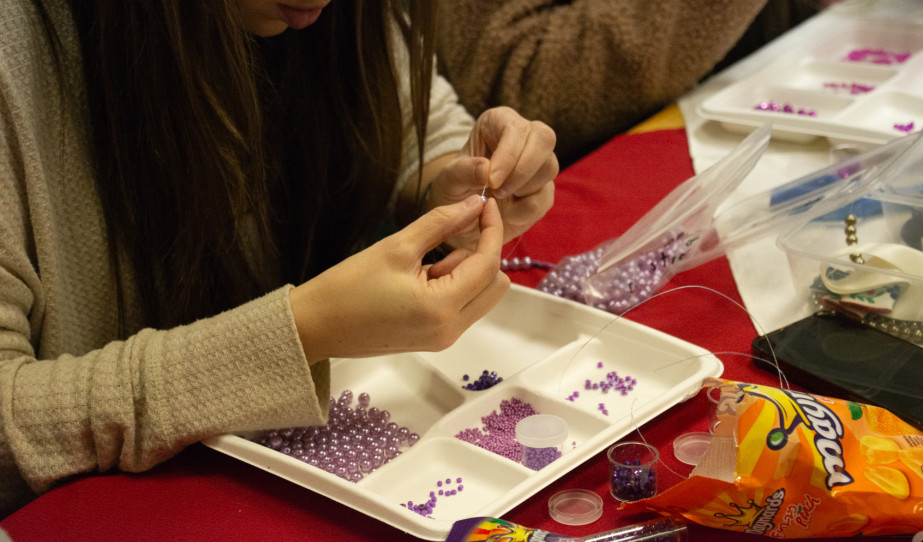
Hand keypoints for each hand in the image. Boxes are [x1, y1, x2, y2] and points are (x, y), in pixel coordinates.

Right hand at [289, 195, 509, 361]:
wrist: (316, 326)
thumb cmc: (348, 286)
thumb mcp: (397, 247)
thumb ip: (441, 224)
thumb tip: (473, 204)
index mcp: (442, 307)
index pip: (488, 264)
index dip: (491, 230)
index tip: (486, 204)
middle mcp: (450, 330)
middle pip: (495, 286)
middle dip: (482, 255)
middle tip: (448, 237)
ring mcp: (444, 338)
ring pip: (481, 297)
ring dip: (466, 272)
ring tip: (422, 263)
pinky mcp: (434, 340)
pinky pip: (462, 307)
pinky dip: (454, 286)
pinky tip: (420, 277)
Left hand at [426, 106, 556, 249]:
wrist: (462, 217)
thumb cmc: (454, 188)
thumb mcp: (448, 180)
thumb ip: (463, 172)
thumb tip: (486, 168)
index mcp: (498, 122)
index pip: (516, 128)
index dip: (509, 154)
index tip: (492, 181)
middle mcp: (524, 137)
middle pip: (544, 139)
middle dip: (522, 170)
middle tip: (499, 192)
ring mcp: (539, 163)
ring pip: (549, 168)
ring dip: (523, 189)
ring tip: (498, 199)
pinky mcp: (543, 188)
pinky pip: (545, 197)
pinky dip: (526, 210)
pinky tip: (507, 212)